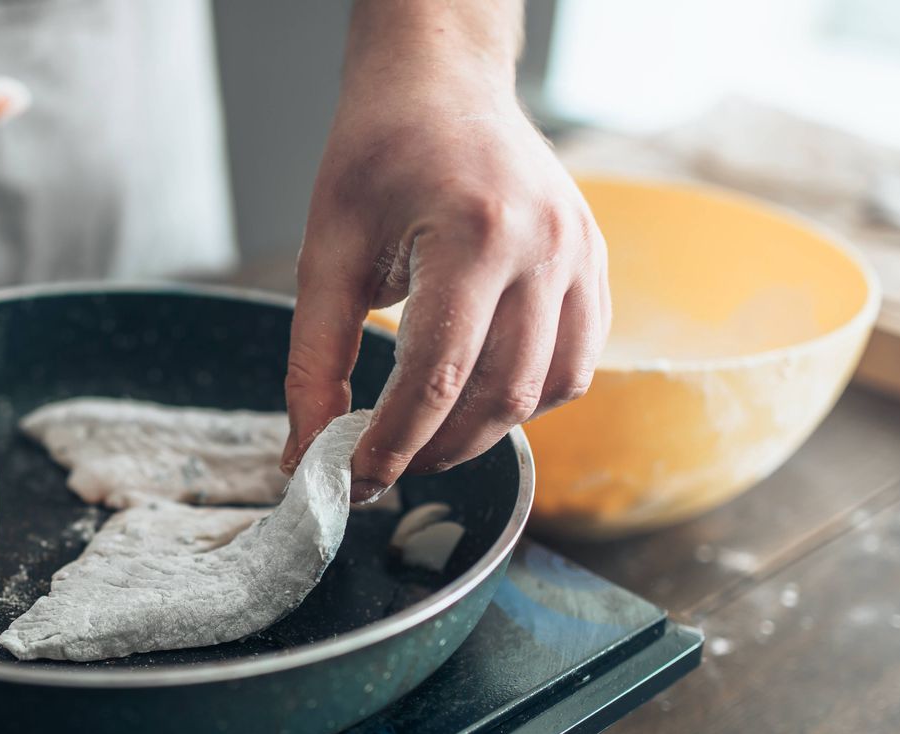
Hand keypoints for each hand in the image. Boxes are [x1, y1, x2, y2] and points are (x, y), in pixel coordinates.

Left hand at [282, 5, 608, 502]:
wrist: (442, 85)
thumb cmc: (377, 156)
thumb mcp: (326, 250)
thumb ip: (315, 359)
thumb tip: (304, 454)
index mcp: (474, 231)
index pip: (439, 373)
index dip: (395, 442)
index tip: (357, 481)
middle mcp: (545, 244)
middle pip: (501, 393)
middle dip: (438, 448)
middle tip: (385, 467)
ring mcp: (582, 254)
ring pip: (548, 389)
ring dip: (485, 432)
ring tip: (426, 437)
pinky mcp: (594, 264)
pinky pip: (576, 362)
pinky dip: (528, 397)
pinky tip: (476, 396)